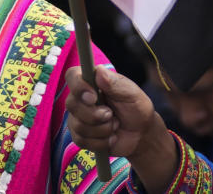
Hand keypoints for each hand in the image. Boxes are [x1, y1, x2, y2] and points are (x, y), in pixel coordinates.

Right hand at [65, 66, 177, 191]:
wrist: (140, 134)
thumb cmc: (136, 108)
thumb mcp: (131, 93)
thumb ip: (115, 83)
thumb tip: (99, 71)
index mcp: (92, 81)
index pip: (72, 76)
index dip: (78, 86)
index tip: (93, 97)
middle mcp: (81, 98)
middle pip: (72, 104)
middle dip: (94, 114)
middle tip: (111, 115)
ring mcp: (78, 117)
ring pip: (78, 125)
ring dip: (102, 129)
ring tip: (115, 125)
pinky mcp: (79, 136)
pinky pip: (81, 141)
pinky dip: (100, 142)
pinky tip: (111, 138)